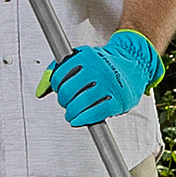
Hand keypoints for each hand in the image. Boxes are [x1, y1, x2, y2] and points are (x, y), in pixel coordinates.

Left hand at [39, 30, 164, 126]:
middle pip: (68, 90)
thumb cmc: (104, 63)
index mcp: (87, 56)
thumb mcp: (80, 58)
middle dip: (63, 100)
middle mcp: (98, 69)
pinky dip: (83, 119)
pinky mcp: (118, 100)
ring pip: (80, 103)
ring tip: (71, 114)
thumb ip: (57, 70)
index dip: (56, 86)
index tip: (59, 89)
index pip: (60, 75)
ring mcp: (109, 85)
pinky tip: (78, 120)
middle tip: (66, 103)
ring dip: (71, 112)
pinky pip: (96, 113)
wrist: (135, 63)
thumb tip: (40, 91)